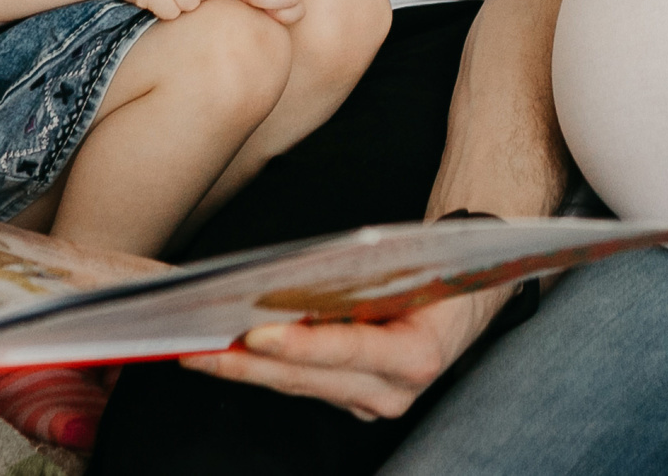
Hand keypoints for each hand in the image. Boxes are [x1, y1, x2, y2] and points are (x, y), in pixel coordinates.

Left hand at [181, 289, 503, 419]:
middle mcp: (394, 390)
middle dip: (248, 363)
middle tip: (197, 346)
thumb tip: (295, 279)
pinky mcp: (357, 400)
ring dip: (245, 369)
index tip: (256, 335)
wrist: (471, 297)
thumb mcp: (414, 264)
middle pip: (309, 378)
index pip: (349, 350)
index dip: (301, 345)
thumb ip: (365, 277)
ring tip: (198, 349)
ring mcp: (375, 402)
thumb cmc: (441, 271)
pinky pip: (304, 385)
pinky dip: (266, 369)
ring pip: (298, 386)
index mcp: (418, 355)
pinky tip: (230, 354)